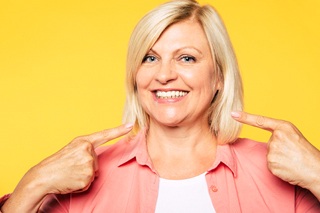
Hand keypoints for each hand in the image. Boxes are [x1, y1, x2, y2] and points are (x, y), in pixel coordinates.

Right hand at [2, 123, 132, 211]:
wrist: (44, 176)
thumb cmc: (58, 163)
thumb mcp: (72, 149)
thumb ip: (86, 149)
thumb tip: (95, 159)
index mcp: (83, 141)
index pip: (105, 134)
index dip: (119, 130)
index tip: (131, 125)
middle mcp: (87, 151)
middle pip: (97, 161)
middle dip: (86, 166)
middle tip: (71, 167)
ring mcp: (88, 164)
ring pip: (94, 172)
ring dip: (84, 175)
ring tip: (71, 173)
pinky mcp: (87, 177)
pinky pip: (90, 182)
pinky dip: (82, 184)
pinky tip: (72, 180)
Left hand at [231, 111, 319, 196]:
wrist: (316, 170)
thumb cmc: (306, 153)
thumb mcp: (294, 136)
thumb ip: (279, 134)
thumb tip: (269, 141)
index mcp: (283, 127)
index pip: (260, 121)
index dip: (245, 117)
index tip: (233, 114)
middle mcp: (277, 136)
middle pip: (268, 143)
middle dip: (278, 150)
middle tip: (292, 154)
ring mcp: (273, 150)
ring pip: (268, 154)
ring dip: (278, 159)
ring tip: (291, 160)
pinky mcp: (271, 162)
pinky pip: (269, 164)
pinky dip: (277, 167)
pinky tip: (287, 167)